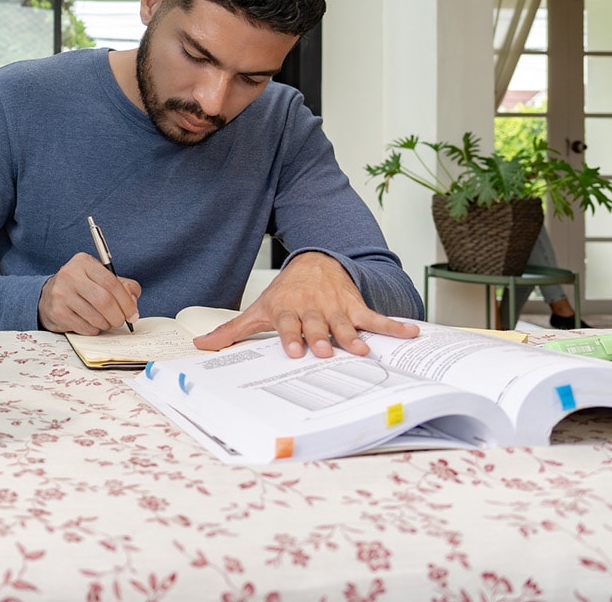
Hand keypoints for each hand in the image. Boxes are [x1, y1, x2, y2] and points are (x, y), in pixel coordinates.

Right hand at [38, 252, 140, 334]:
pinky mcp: (57, 312)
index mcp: (84, 262)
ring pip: (95, 317)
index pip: (111, 282)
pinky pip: (85, 327)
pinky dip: (93, 330)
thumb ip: (123, 286)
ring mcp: (61, 293)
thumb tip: (133, 304)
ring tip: (105, 322)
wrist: (48, 296)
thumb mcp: (101, 278)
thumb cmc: (81, 288)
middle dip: (118, 316)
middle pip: (104, 300)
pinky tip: (90, 323)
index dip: (126, 301)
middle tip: (121, 321)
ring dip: (106, 324)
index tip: (132, 314)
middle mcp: (70, 275)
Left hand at [191, 251, 419, 357]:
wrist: (315, 261)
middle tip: (326, 350)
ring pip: (345, 324)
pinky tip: (411, 333)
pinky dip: (393, 325)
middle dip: (321, 338)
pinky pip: (375, 317)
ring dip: (353, 336)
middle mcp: (312, 309)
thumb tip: (201, 346)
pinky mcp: (356, 306)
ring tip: (364, 350)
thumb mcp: (258, 310)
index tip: (294, 350)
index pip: (288, 325)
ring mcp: (336, 307)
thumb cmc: (285, 293)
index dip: (291, 336)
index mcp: (287, 311)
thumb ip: (232, 331)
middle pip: (317, 326)